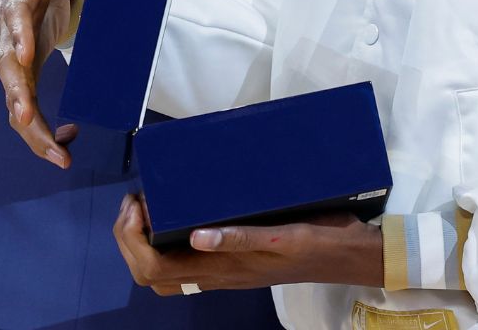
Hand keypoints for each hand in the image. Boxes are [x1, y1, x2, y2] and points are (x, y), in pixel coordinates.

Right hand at [0, 0, 107, 167]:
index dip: (18, 30)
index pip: (17, 6)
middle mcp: (12, 20)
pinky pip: (25, 105)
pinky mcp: (24, 69)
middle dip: (16, 91)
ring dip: (30, 126)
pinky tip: (64, 149)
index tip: (25, 56)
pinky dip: (41, 130)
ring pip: (13, 93)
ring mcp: (14, 48)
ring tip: (57, 155)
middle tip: (27, 117)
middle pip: (7, 60)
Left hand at [115, 195, 384, 293]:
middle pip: (150, 274)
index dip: (132, 239)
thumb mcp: (283, 236)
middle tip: (137, 201)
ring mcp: (224, 272)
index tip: (137, 204)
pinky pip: (186, 263)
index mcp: (223, 270)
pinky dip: (167, 241)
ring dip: (143, 243)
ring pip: (164, 272)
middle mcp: (217, 275)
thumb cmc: (318, 243)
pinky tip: (176, 215)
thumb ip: (241, 237)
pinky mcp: (234, 263)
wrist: (349, 256)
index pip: (154, 269)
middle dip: (129, 239)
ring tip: (150, 206)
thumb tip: (197, 235)